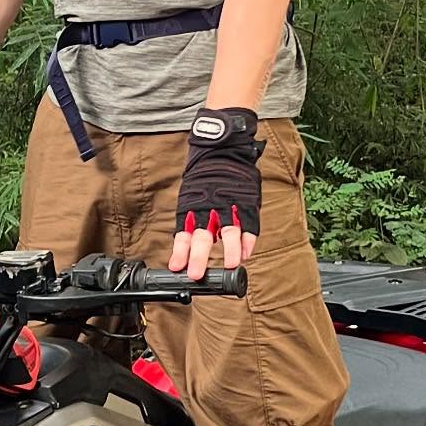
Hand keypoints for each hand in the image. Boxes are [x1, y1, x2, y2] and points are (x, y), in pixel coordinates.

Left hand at [169, 109, 263, 279]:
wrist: (223, 151)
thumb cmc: (204, 181)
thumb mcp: (191, 201)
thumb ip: (190, 227)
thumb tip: (184, 257)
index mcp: (192, 209)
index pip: (183, 234)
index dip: (180, 252)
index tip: (176, 268)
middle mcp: (208, 209)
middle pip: (203, 236)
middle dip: (199, 257)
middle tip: (197, 274)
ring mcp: (228, 206)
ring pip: (229, 231)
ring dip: (230, 250)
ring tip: (230, 265)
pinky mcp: (246, 203)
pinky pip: (249, 225)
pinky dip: (248, 241)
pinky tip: (245, 254)